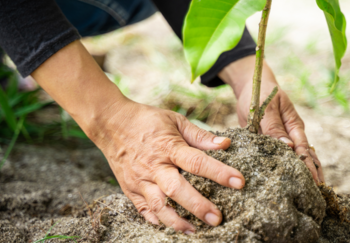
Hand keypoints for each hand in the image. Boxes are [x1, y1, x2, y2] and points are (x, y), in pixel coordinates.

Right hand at [31, 40, 244, 233]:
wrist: (110, 122)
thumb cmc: (147, 120)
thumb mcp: (175, 120)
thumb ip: (200, 135)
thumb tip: (224, 145)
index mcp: (168, 147)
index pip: (197, 162)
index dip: (219, 172)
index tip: (239, 182)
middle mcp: (154, 166)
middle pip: (177, 189)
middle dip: (198, 206)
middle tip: (217, 218)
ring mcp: (140, 179)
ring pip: (159, 205)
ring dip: (177, 221)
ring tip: (194, 231)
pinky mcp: (130, 188)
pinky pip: (143, 209)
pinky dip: (156, 219)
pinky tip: (169, 225)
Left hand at [219, 55, 323, 183]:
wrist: (252, 85)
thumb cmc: (259, 94)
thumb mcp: (265, 108)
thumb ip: (274, 127)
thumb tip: (289, 147)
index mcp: (293, 124)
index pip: (302, 148)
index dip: (308, 165)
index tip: (313, 181)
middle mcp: (292, 133)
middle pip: (306, 156)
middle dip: (313, 174)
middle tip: (317, 195)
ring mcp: (285, 138)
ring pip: (298, 158)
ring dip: (305, 173)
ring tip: (312, 194)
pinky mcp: (273, 142)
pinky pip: (283, 157)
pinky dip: (289, 169)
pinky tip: (292, 183)